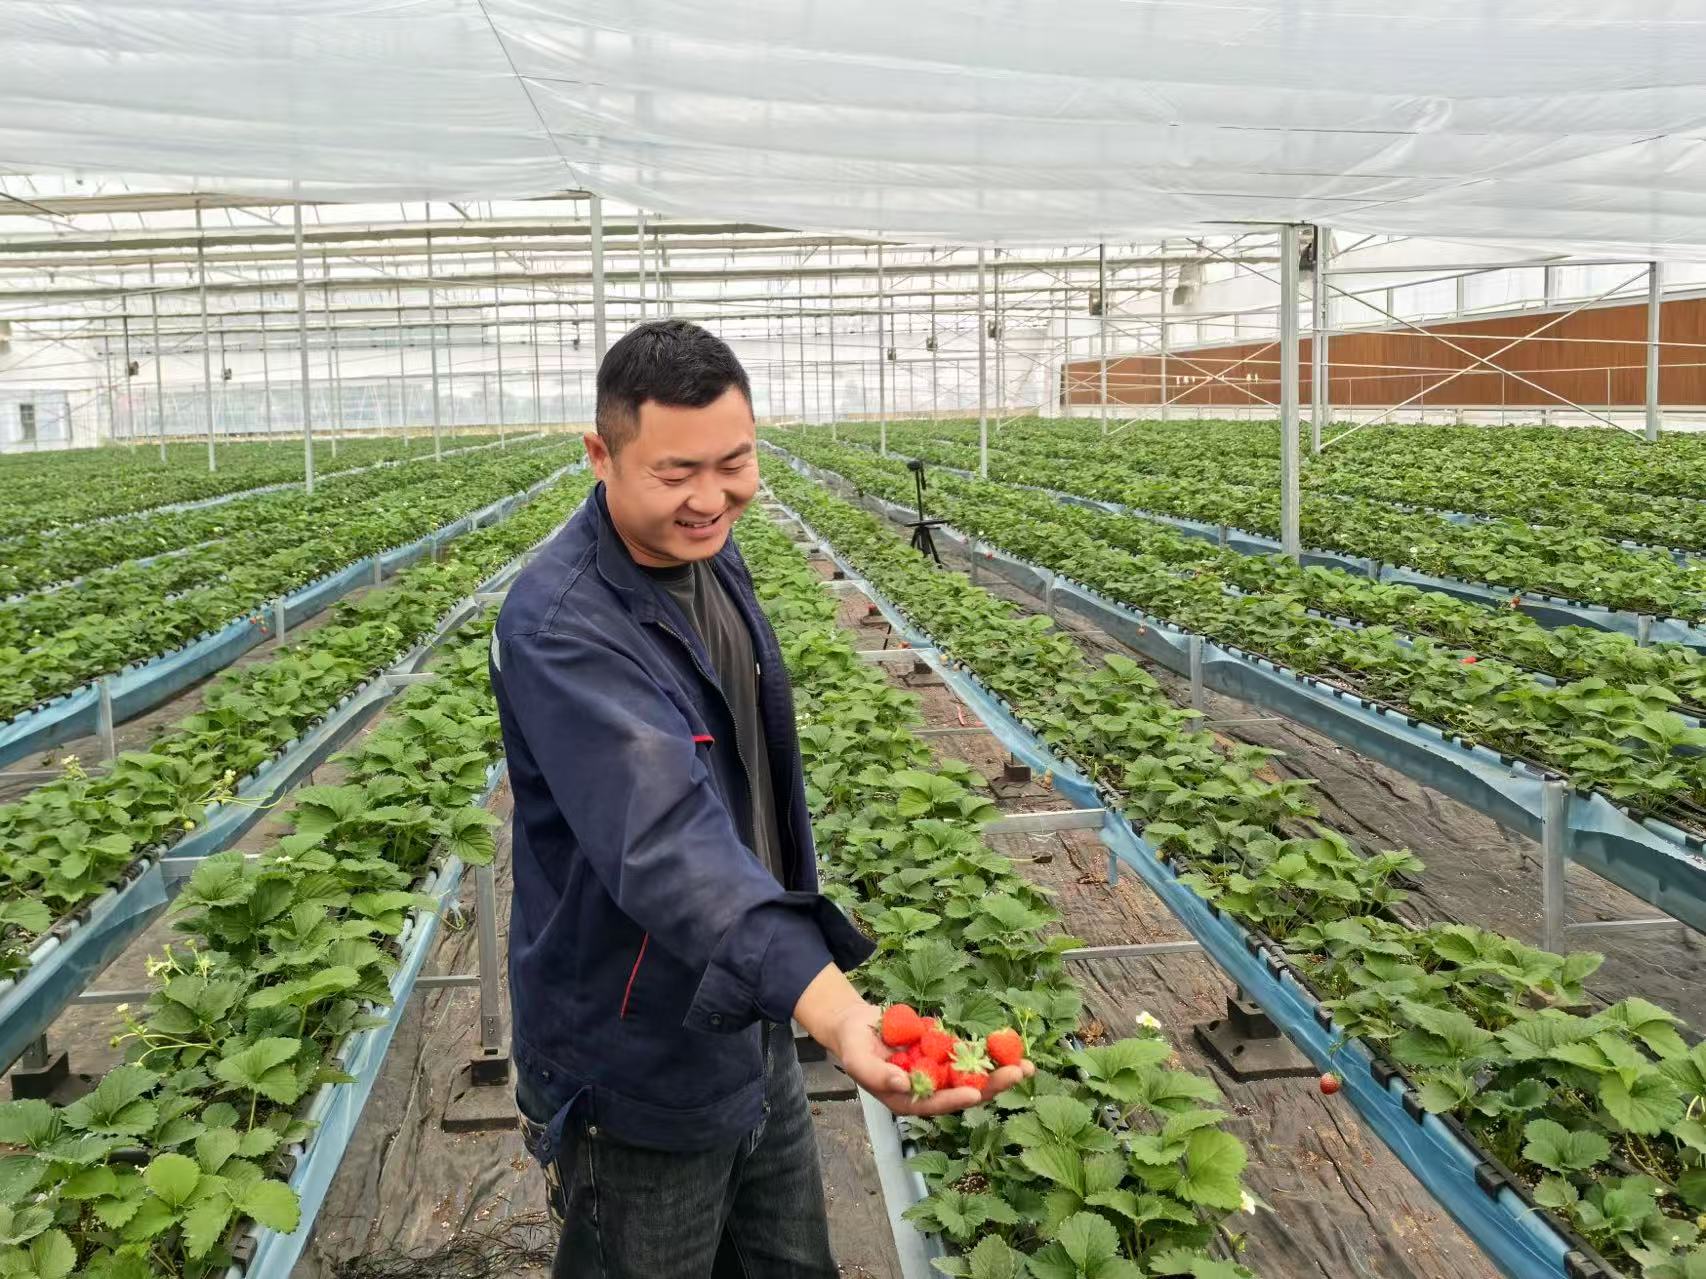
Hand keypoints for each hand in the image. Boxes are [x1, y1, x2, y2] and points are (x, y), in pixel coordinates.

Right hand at [824, 1002, 1034, 1116]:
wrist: (858, 1025)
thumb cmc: (854, 1046)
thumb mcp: (857, 1060)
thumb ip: (878, 1076)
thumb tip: (904, 1084)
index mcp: (908, 1099)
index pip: (935, 1104)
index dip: (955, 1099)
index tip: (975, 1094)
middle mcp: (929, 1090)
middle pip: (964, 1092)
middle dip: (992, 1085)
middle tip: (1018, 1074)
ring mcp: (940, 1072)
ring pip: (974, 1076)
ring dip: (1000, 1071)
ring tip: (1027, 1066)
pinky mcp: (945, 1053)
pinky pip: (970, 1054)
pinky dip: (990, 1052)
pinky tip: (1011, 1047)